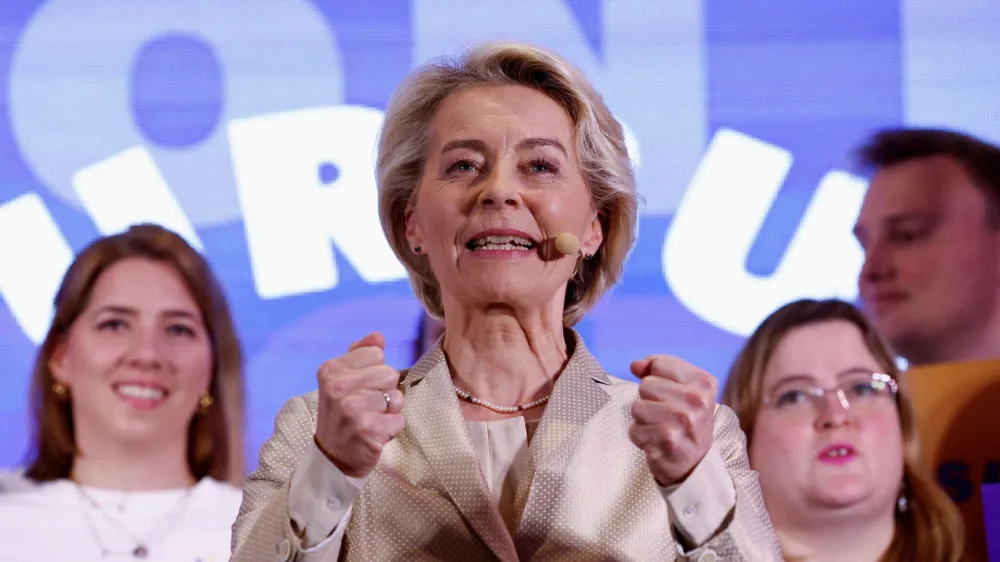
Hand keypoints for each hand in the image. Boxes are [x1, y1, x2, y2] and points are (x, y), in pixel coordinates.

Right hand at [314, 332, 403, 477]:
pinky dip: (392, 429)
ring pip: (396, 397)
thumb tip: (377, 335)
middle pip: (389, 373)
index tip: (360, 389)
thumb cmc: (343, 415)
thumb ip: (360, 354)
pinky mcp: (367, 430)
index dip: (374, 373)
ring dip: (390, 412)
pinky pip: (399, 420)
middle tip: (367, 408)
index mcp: (331, 370)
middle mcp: (338, 387)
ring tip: (371, 420)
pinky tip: (375, 434)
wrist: (333, 458)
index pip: (376, 354)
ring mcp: (352, 409)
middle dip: (384, 392)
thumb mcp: (342, 381)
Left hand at [628, 355, 717, 486]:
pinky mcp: (667, 441)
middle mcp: (696, 400)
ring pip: (637, 407)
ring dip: (643, 420)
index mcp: (704, 382)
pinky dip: (641, 437)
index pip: (659, 364)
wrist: (696, 465)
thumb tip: (635, 365)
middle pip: (646, 385)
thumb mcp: (684, 390)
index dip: (656, 377)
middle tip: (667, 415)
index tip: (669, 394)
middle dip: (650, 400)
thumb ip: (658, 370)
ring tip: (661, 428)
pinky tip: (657, 442)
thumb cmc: (686, 422)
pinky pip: (634, 429)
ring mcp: (682, 421)